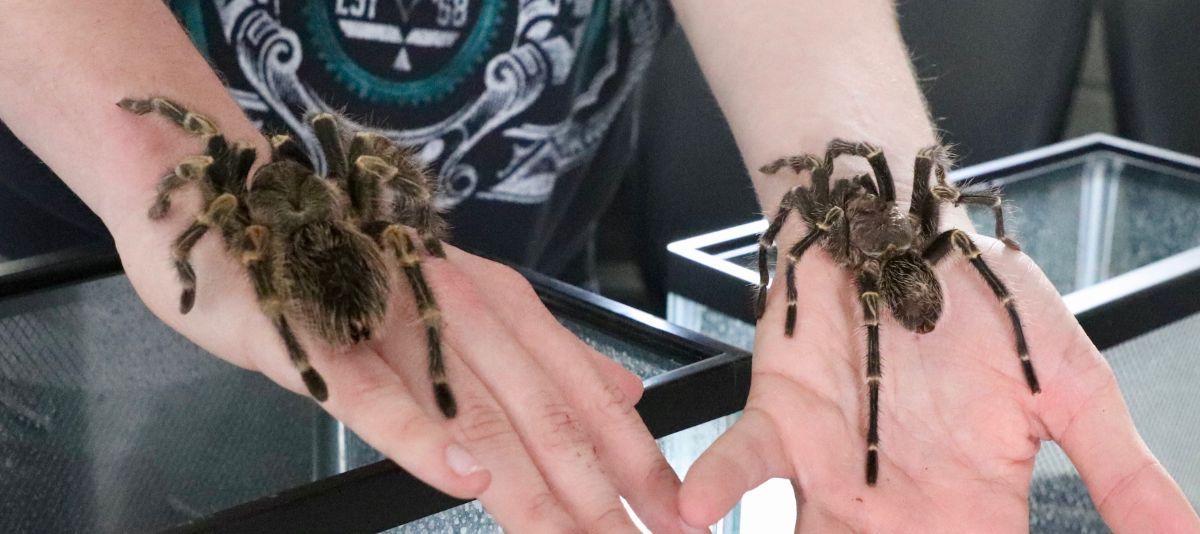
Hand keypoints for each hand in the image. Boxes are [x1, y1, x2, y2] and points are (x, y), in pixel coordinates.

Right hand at [110, 199, 702, 531]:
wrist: (234, 214)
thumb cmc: (350, 273)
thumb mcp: (465, 306)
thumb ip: (546, 353)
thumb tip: (625, 392)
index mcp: (502, 303)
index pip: (586, 391)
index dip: (637, 457)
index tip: (675, 511)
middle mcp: (461, 309)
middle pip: (547, 413)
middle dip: (604, 492)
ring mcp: (393, 324)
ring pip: (480, 416)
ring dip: (539, 489)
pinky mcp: (321, 344)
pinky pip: (380, 399)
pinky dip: (427, 441)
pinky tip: (470, 483)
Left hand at [677, 234, 1198, 531]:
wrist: (920, 229)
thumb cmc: (992, 304)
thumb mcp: (1073, 390)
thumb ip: (1120, 474)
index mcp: (969, 513)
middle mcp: (892, 510)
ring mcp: (830, 473)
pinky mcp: (779, 421)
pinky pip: (742, 466)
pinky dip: (717, 488)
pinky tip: (692, 513)